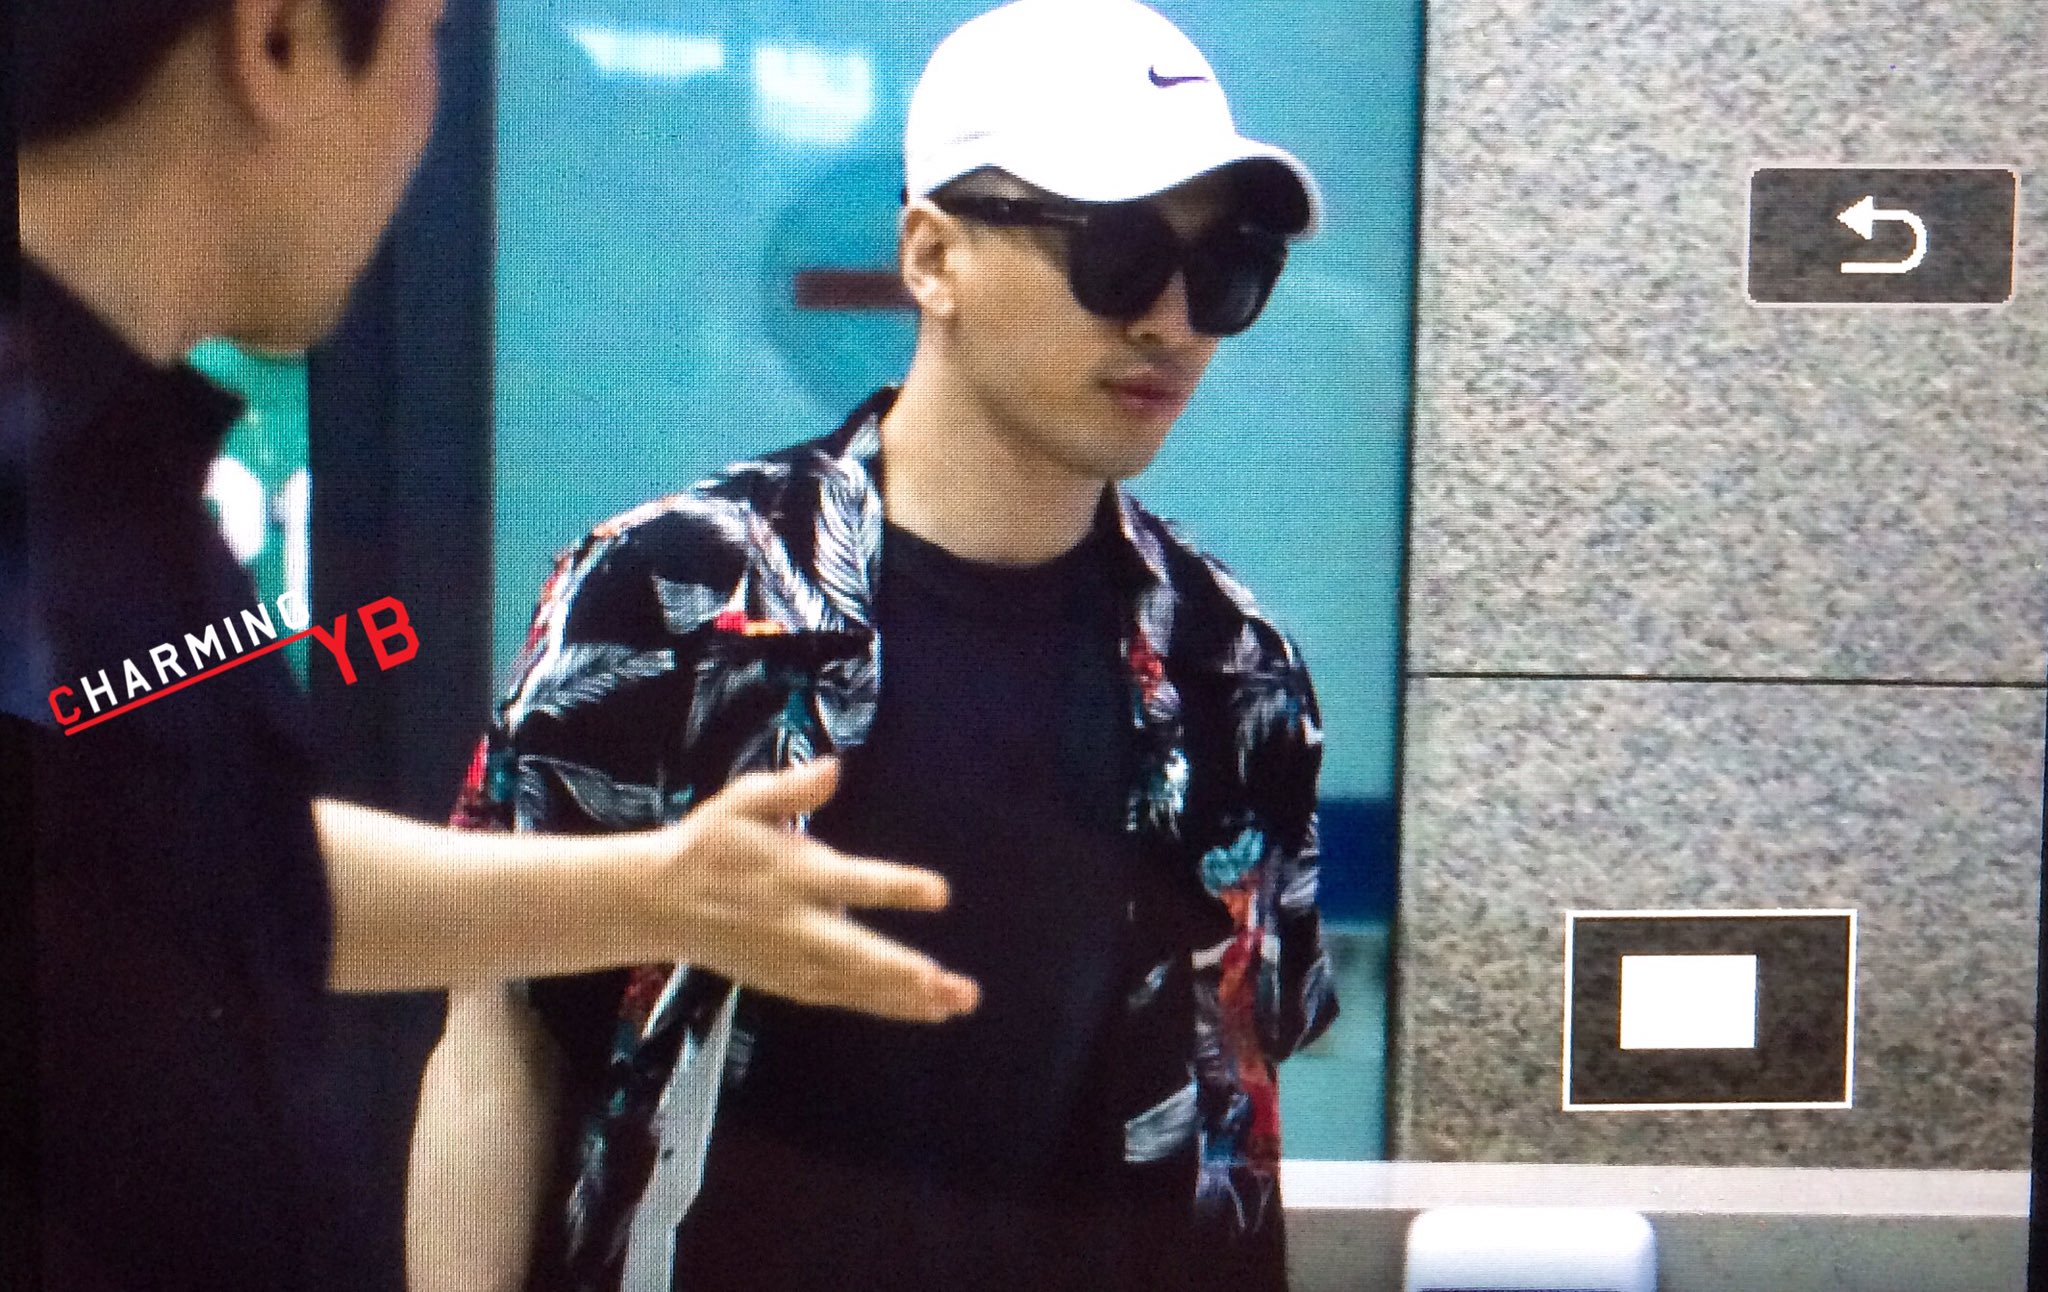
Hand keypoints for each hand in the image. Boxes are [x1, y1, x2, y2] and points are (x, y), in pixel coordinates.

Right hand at [637, 757, 979, 1023]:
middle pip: (858, 953)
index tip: (939, 893)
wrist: (659, 902)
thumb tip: (833, 768)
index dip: (897, 888)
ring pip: (856, 985)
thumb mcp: (742, 802)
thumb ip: (790, 789)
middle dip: (907, 972)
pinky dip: (881, 1006)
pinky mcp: (787, 982)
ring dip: (907, 997)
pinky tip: (920, 1010)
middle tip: (954, 986)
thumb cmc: (709, 844)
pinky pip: (841, 998)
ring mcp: (792, 960)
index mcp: (792, 875)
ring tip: (954, 1003)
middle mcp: (797, 924)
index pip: (853, 882)